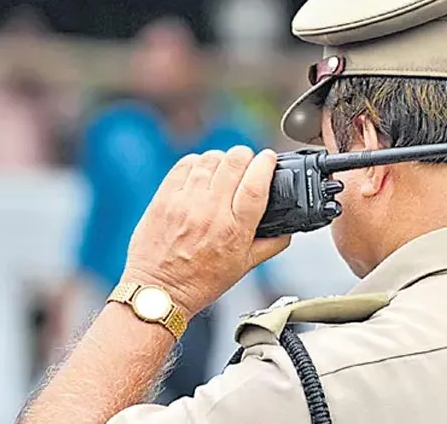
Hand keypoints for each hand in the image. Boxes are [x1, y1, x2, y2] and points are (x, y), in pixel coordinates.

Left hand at [121, 146, 290, 317]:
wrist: (158, 291)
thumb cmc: (199, 282)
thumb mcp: (244, 267)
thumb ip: (271, 245)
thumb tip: (287, 230)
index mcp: (235, 230)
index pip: (256, 184)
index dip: (266, 164)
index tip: (269, 159)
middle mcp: (211, 212)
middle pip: (235, 162)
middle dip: (246, 157)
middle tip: (247, 164)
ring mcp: (185, 202)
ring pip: (211, 159)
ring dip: (222, 159)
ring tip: (223, 170)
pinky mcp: (165, 197)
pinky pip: (185, 164)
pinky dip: (198, 163)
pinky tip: (201, 173)